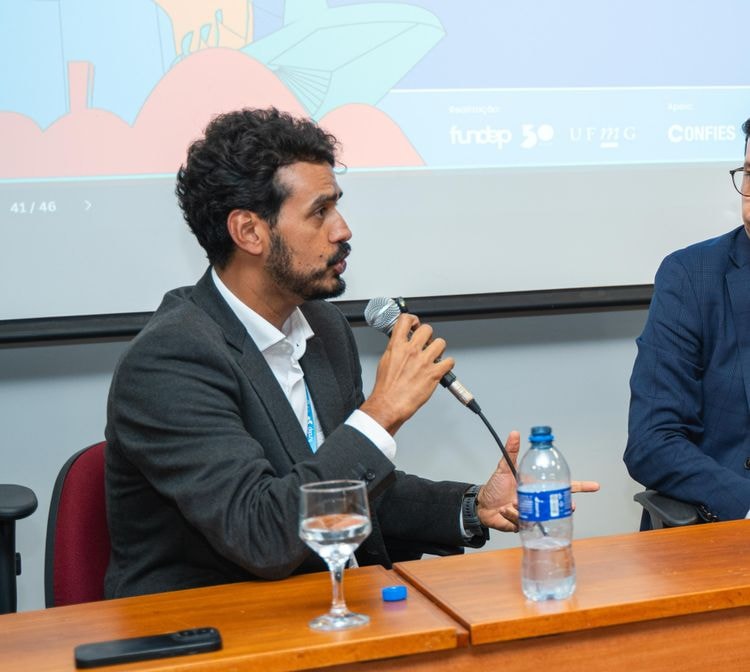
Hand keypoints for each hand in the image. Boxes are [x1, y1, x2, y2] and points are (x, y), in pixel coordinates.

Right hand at [360, 314, 453, 434]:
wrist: (389, 404)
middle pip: (427, 329)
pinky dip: (447, 364)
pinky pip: (449, 361)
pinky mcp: (434, 373)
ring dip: (439, 349)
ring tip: (434, 356)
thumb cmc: (386, 388)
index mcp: (397, 346)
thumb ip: (395, 349)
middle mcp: (411, 351)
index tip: (415, 324)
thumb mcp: (385, 361)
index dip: (413, 319)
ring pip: (441, 342)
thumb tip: (400, 344)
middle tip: (426, 343)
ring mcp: (424, 361)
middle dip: (428, 336)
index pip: (405, 320)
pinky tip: (441, 368)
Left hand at [476, 431, 600, 531]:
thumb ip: (511, 451)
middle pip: (558, 504)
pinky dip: (513, 515)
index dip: (580, 487)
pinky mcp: (524, 524)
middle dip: (560, 505)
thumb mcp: (504, 467)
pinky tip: (505, 509)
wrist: (482, 505)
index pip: (562, 486)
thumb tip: (515, 433)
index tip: (595, 486)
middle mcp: (538, 500)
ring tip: (513, 502)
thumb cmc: (495, 486)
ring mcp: (533, 513)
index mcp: (537, 486)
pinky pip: (524, 522)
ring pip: (541, 515)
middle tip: (561, 503)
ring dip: (528, 509)